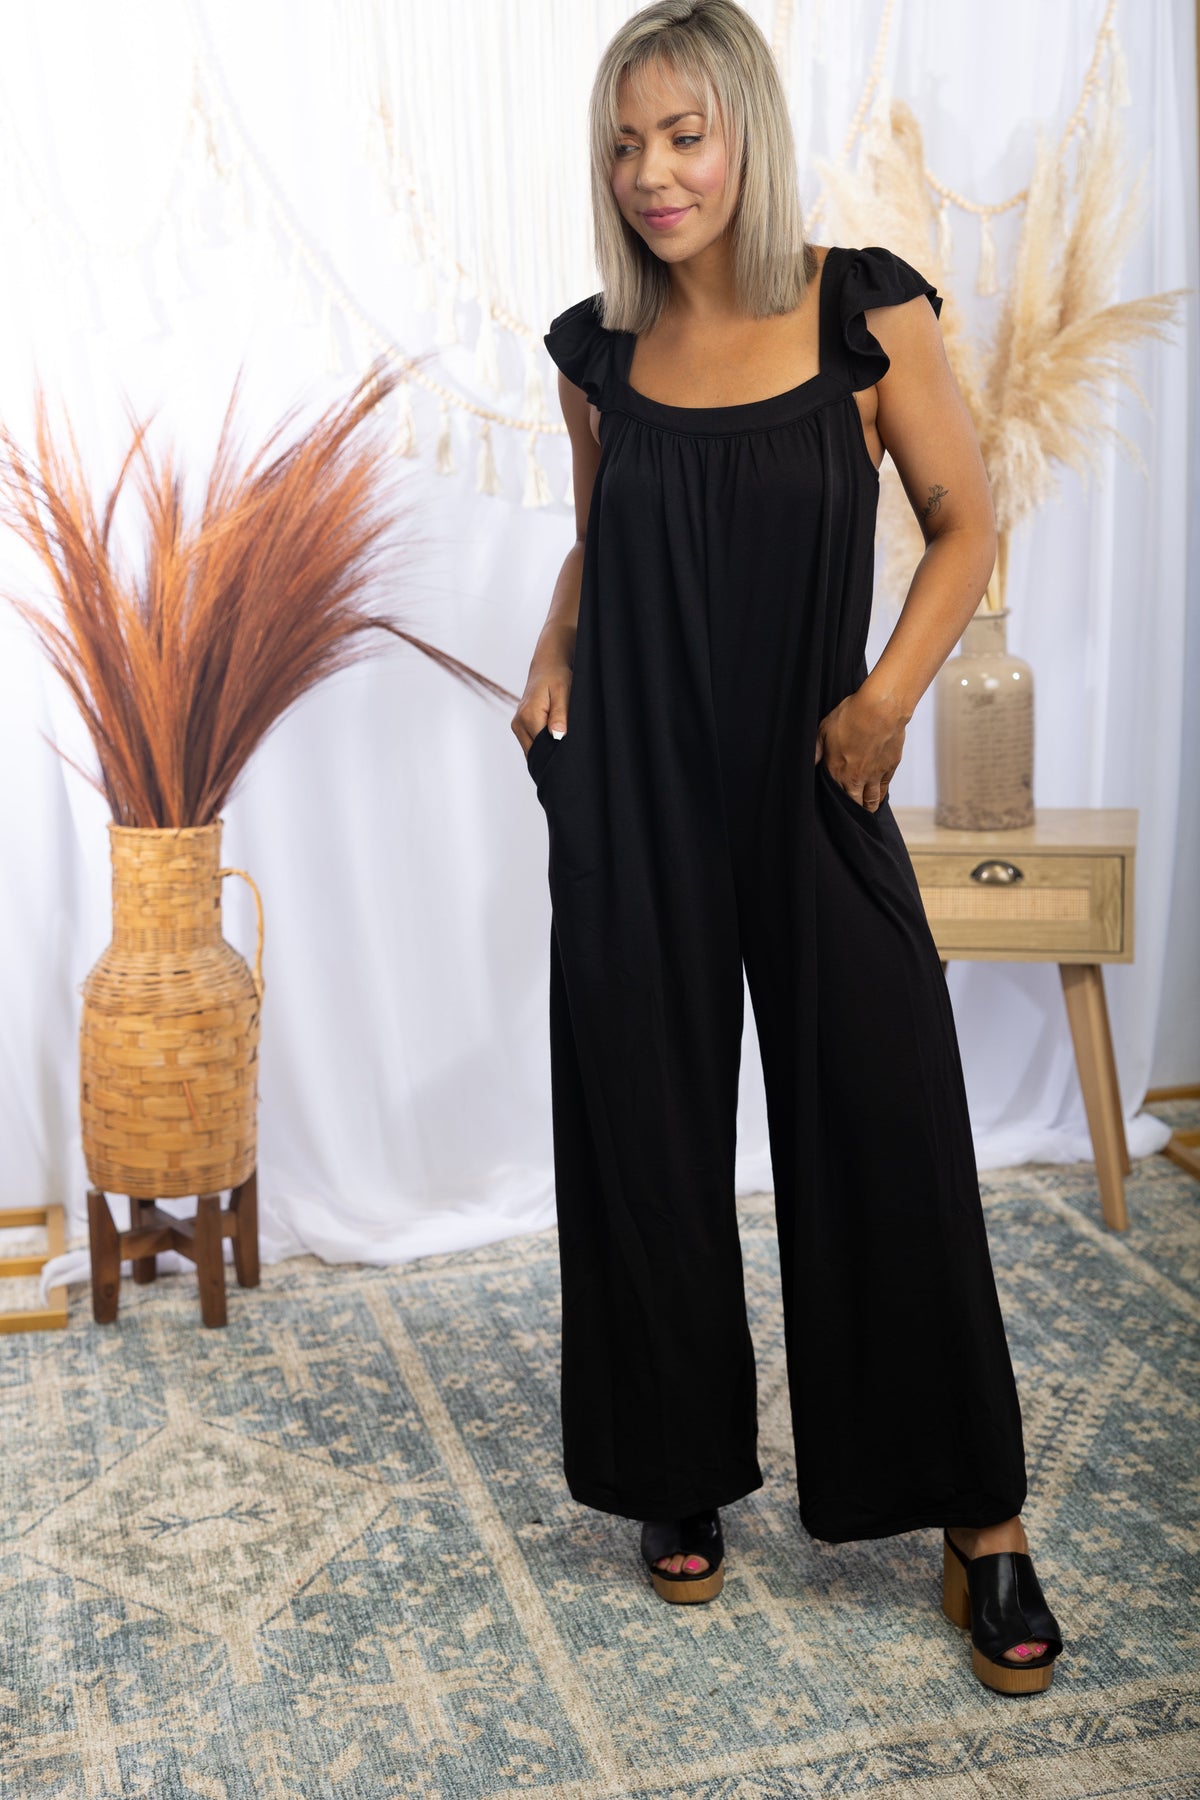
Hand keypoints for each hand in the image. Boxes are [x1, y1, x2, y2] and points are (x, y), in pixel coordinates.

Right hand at [512, 660, 571, 755]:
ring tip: (561, 740)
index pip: (542, 747)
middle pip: (535, 752)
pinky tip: (554, 739)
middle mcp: (518, 723)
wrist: (546, 668)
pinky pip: (531, 745)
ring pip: (532, 751)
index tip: (569, 750)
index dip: (556, 752)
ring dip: (546, 750)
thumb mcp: (563, 692)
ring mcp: (517, 726)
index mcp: (529, 716)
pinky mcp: (519, 727)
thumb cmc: (557, 677)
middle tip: (568, 749)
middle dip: (551, 754)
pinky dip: (542, 746)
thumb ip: (560, 714)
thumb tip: (558, 735)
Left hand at [815, 685, 907, 810]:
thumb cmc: (852, 716)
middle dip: (852, 811)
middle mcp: (856, 778)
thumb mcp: (824, 730)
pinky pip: (884, 788)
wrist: (881, 709)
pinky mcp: (889, 768)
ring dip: (868, 808)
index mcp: (837, 771)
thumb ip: (816, 750)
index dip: (833, 802)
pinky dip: (881, 795)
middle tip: (850, 814)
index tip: (833, 804)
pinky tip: (878, 796)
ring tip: (865, 810)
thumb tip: (808, 763)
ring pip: (872, 801)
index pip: (834, 796)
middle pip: (854, 804)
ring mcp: (874, 775)